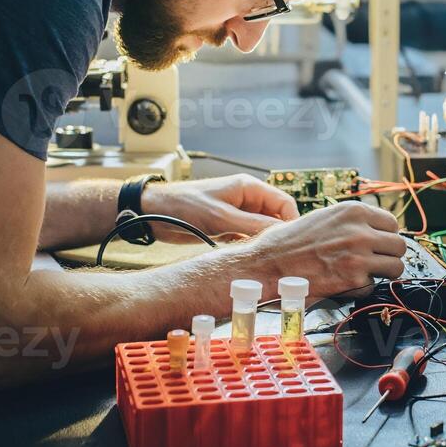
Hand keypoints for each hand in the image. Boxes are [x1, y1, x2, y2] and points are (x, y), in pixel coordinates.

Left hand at [142, 175, 298, 242]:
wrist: (153, 212)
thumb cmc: (184, 205)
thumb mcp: (222, 217)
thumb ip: (253, 225)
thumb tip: (280, 234)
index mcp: (249, 188)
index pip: (284, 203)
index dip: (291, 222)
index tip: (292, 242)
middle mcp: (246, 199)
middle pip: (275, 217)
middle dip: (278, 234)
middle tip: (280, 254)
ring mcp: (237, 214)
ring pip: (261, 229)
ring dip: (262, 242)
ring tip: (264, 258)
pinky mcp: (227, 227)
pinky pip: (247, 237)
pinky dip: (249, 246)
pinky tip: (247, 257)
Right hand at [241, 201, 406, 298]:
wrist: (267, 264)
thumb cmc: (289, 243)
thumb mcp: (324, 218)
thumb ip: (351, 223)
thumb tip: (375, 231)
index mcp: (353, 211)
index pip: (392, 223)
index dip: (386, 237)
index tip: (379, 245)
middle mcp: (359, 230)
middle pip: (399, 246)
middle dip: (389, 256)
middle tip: (374, 263)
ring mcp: (359, 256)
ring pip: (395, 267)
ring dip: (382, 274)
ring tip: (363, 274)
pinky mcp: (353, 280)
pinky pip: (373, 286)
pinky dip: (361, 289)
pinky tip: (343, 284)